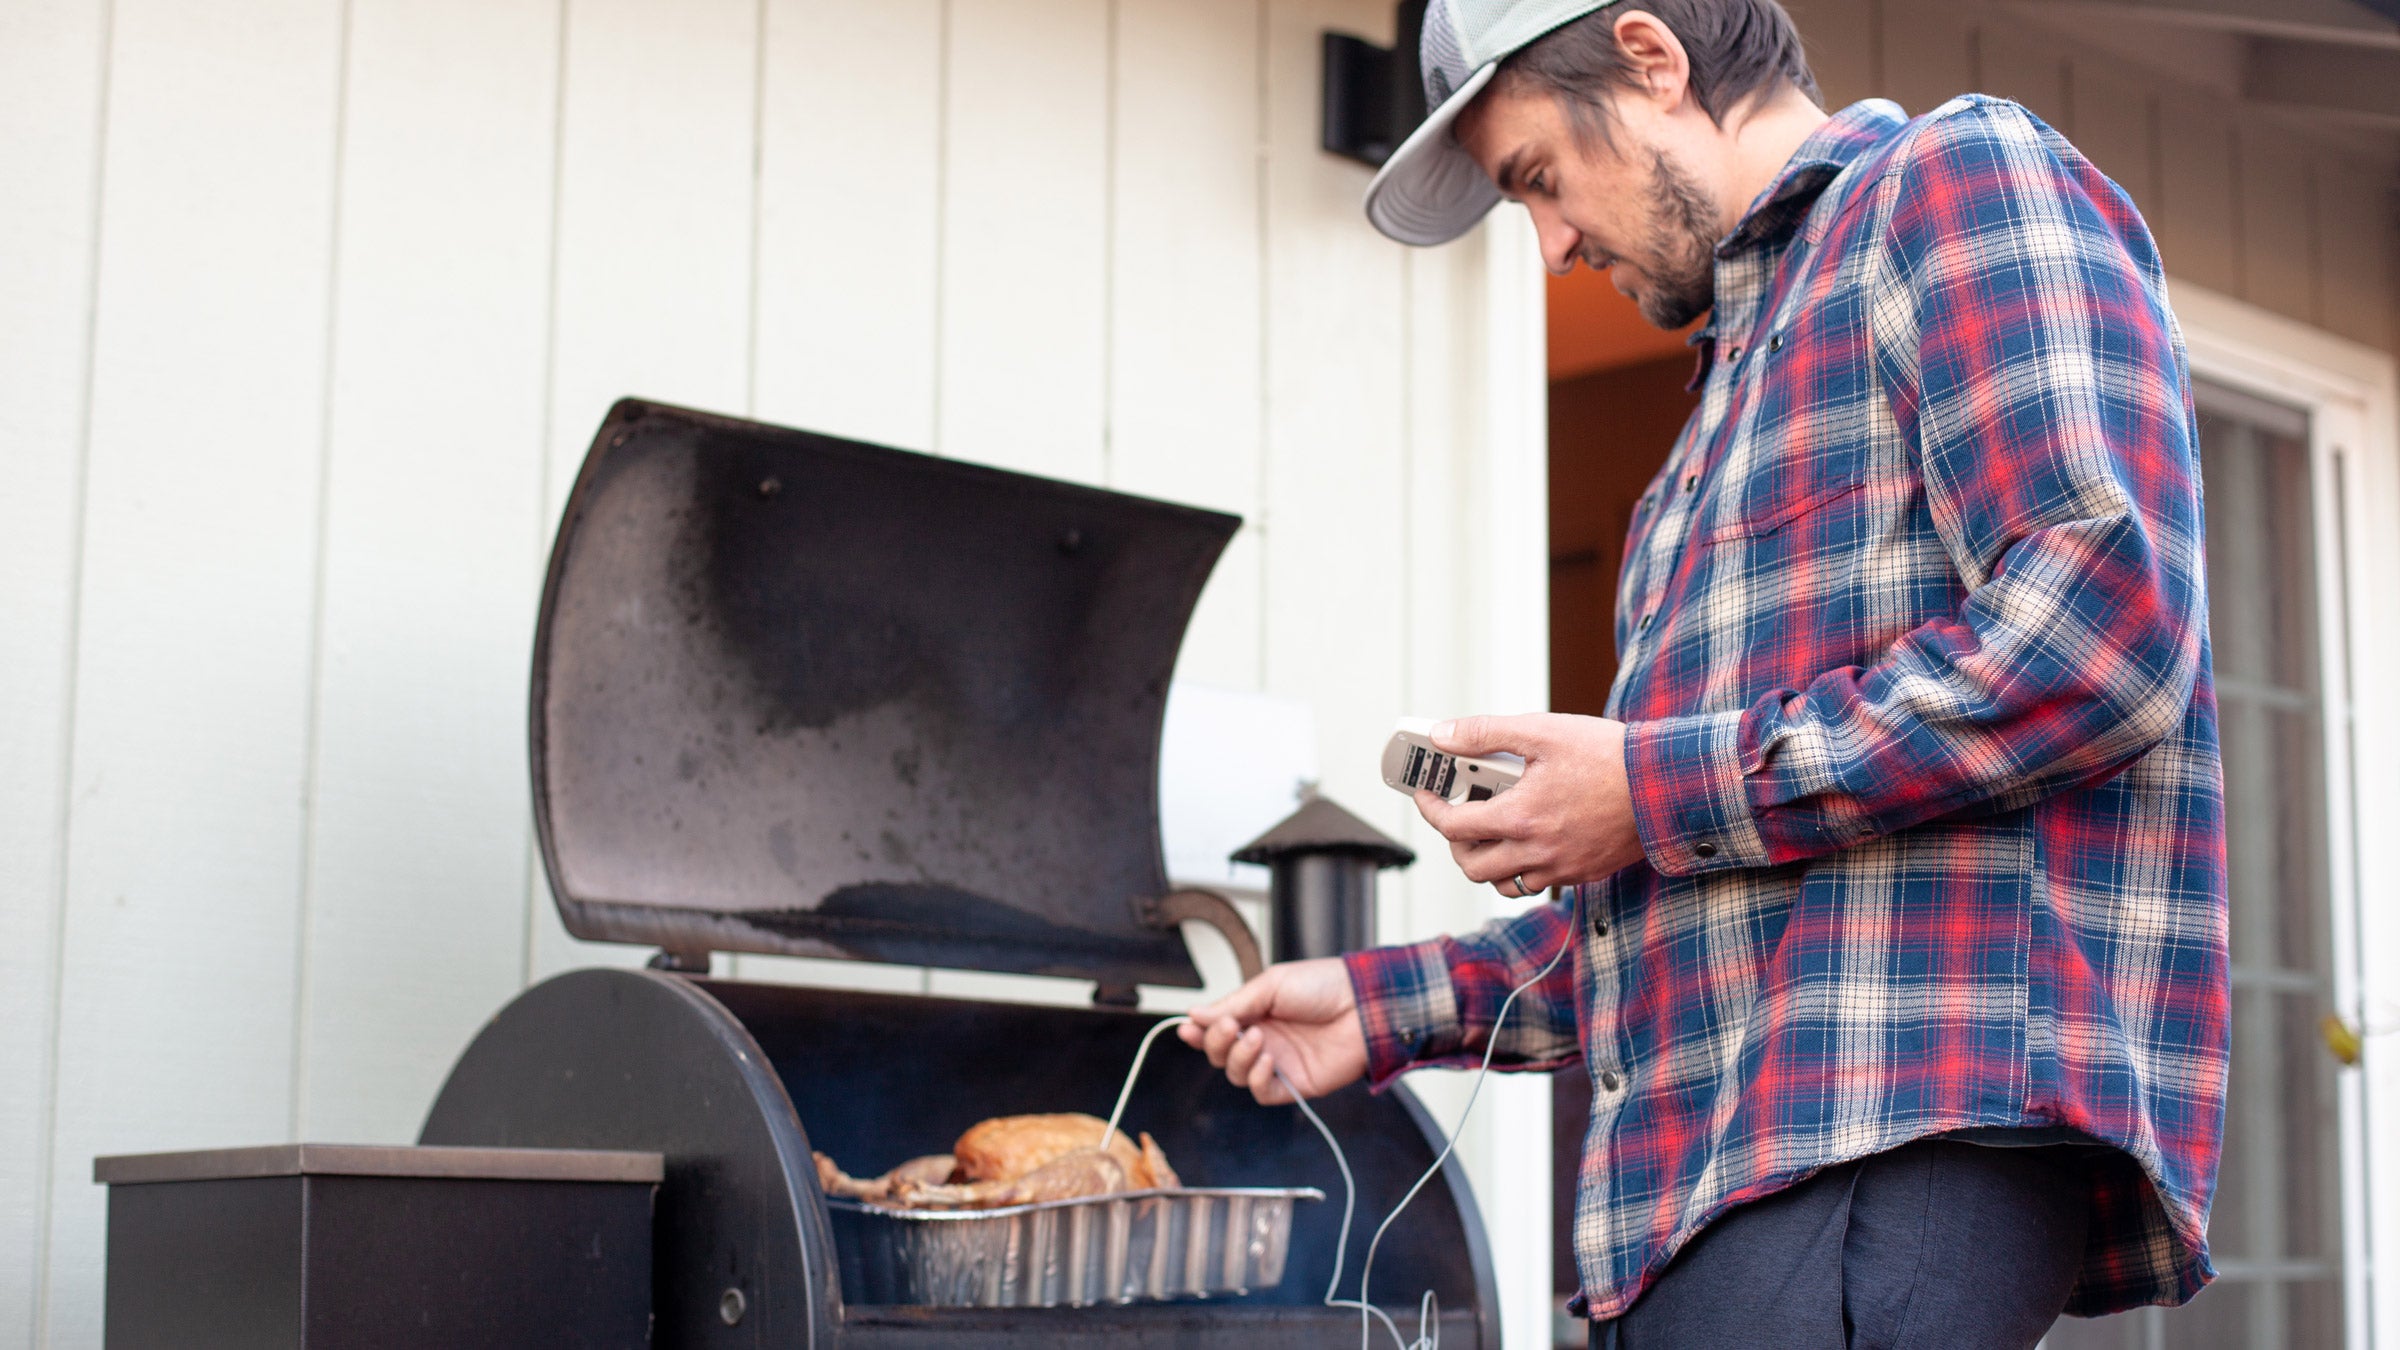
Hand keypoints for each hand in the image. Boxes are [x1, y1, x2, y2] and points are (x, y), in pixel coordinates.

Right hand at [1175, 958, 1366, 1104]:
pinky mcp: (1295, 1083)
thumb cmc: (1324, 986)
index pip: (1217, 1028)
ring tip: (1258, 1038)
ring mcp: (1279, 1062)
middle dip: (1216, 1043)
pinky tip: (1267, 1060)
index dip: (1199, 1031)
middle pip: (1221, 1054)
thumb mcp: (1272, 984)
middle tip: (1229, 1026)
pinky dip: (1257, 1078)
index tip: (1187, 1027)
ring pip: (1237, 1074)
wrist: (1364, 1004)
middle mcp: (1264, 1039)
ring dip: (1238, 1057)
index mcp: (1256, 1012)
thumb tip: (1195, 1014)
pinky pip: (1262, 1092)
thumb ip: (1234, 1003)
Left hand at [1415, 712, 1645, 894]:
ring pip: (1503, 883)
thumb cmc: (1609, 756)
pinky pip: (1537, 883)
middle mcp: (1536, 851)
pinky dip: (1521, 868)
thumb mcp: (1542, 731)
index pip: (1453, 826)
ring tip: (1491, 828)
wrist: (1667, 785)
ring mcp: (1561, 867)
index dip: (1430, 808)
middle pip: (1472, 865)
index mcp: (1519, 817)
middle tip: (1458, 812)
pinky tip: (1529, 837)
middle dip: (1455, 841)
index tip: (1425, 794)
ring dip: (1487, 860)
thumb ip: (1486, 733)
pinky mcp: (1584, 872)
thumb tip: (1442, 734)